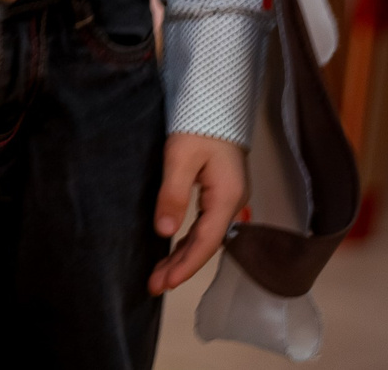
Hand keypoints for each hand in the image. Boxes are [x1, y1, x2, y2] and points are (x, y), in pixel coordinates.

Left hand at [149, 132, 247, 292]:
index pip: (206, 242)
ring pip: (206, 236)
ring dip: (184, 256)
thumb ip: (173, 194)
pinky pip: (205, 224)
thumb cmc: (199, 124)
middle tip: (155, 285)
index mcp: (227, 197)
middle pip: (206, 244)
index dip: (185, 265)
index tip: (164, 283)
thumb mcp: (179, 157)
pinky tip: (174, 249)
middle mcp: (233, 203)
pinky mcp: (220, 192)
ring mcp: (228, 198)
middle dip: (181, 267)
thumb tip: (164, 231)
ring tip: (161, 274)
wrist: (214, 101)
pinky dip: (189, 240)